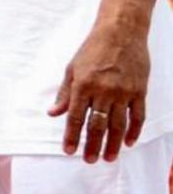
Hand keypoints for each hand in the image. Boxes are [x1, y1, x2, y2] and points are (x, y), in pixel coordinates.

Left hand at [48, 20, 149, 162]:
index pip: (75, 117)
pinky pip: (137, 115)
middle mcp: (103, 91)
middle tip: (89, 160)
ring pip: (118, 124)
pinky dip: (134, 131)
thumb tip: (53, 113)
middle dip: (92, 145)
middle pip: (97, 125)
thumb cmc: (93, 49)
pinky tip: (128, 143)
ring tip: (109, 158)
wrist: (121, 32)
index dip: (71, 136)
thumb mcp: (71, 68)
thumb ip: (64, 93)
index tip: (68, 151)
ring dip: (113, 144)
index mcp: (83, 86)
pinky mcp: (139, 90)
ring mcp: (123, 92)